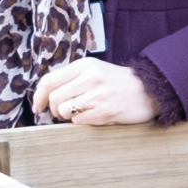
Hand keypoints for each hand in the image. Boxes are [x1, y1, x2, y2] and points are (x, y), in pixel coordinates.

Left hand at [32, 57, 157, 126]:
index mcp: (85, 65)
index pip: (49, 80)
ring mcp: (98, 95)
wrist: (150, 90)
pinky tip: (93, 116)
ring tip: (79, 113)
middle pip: (55, 98)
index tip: (38, 107)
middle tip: (62, 113)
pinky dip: (81, 122)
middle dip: (54, 110)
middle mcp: (90, 78)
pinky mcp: (106, 111)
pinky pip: (79, 121)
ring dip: (67, 116)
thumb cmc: (118, 82)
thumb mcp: (95, 70)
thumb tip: (46, 95)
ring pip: (64, 111)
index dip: (38, 96)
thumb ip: (73, 78)